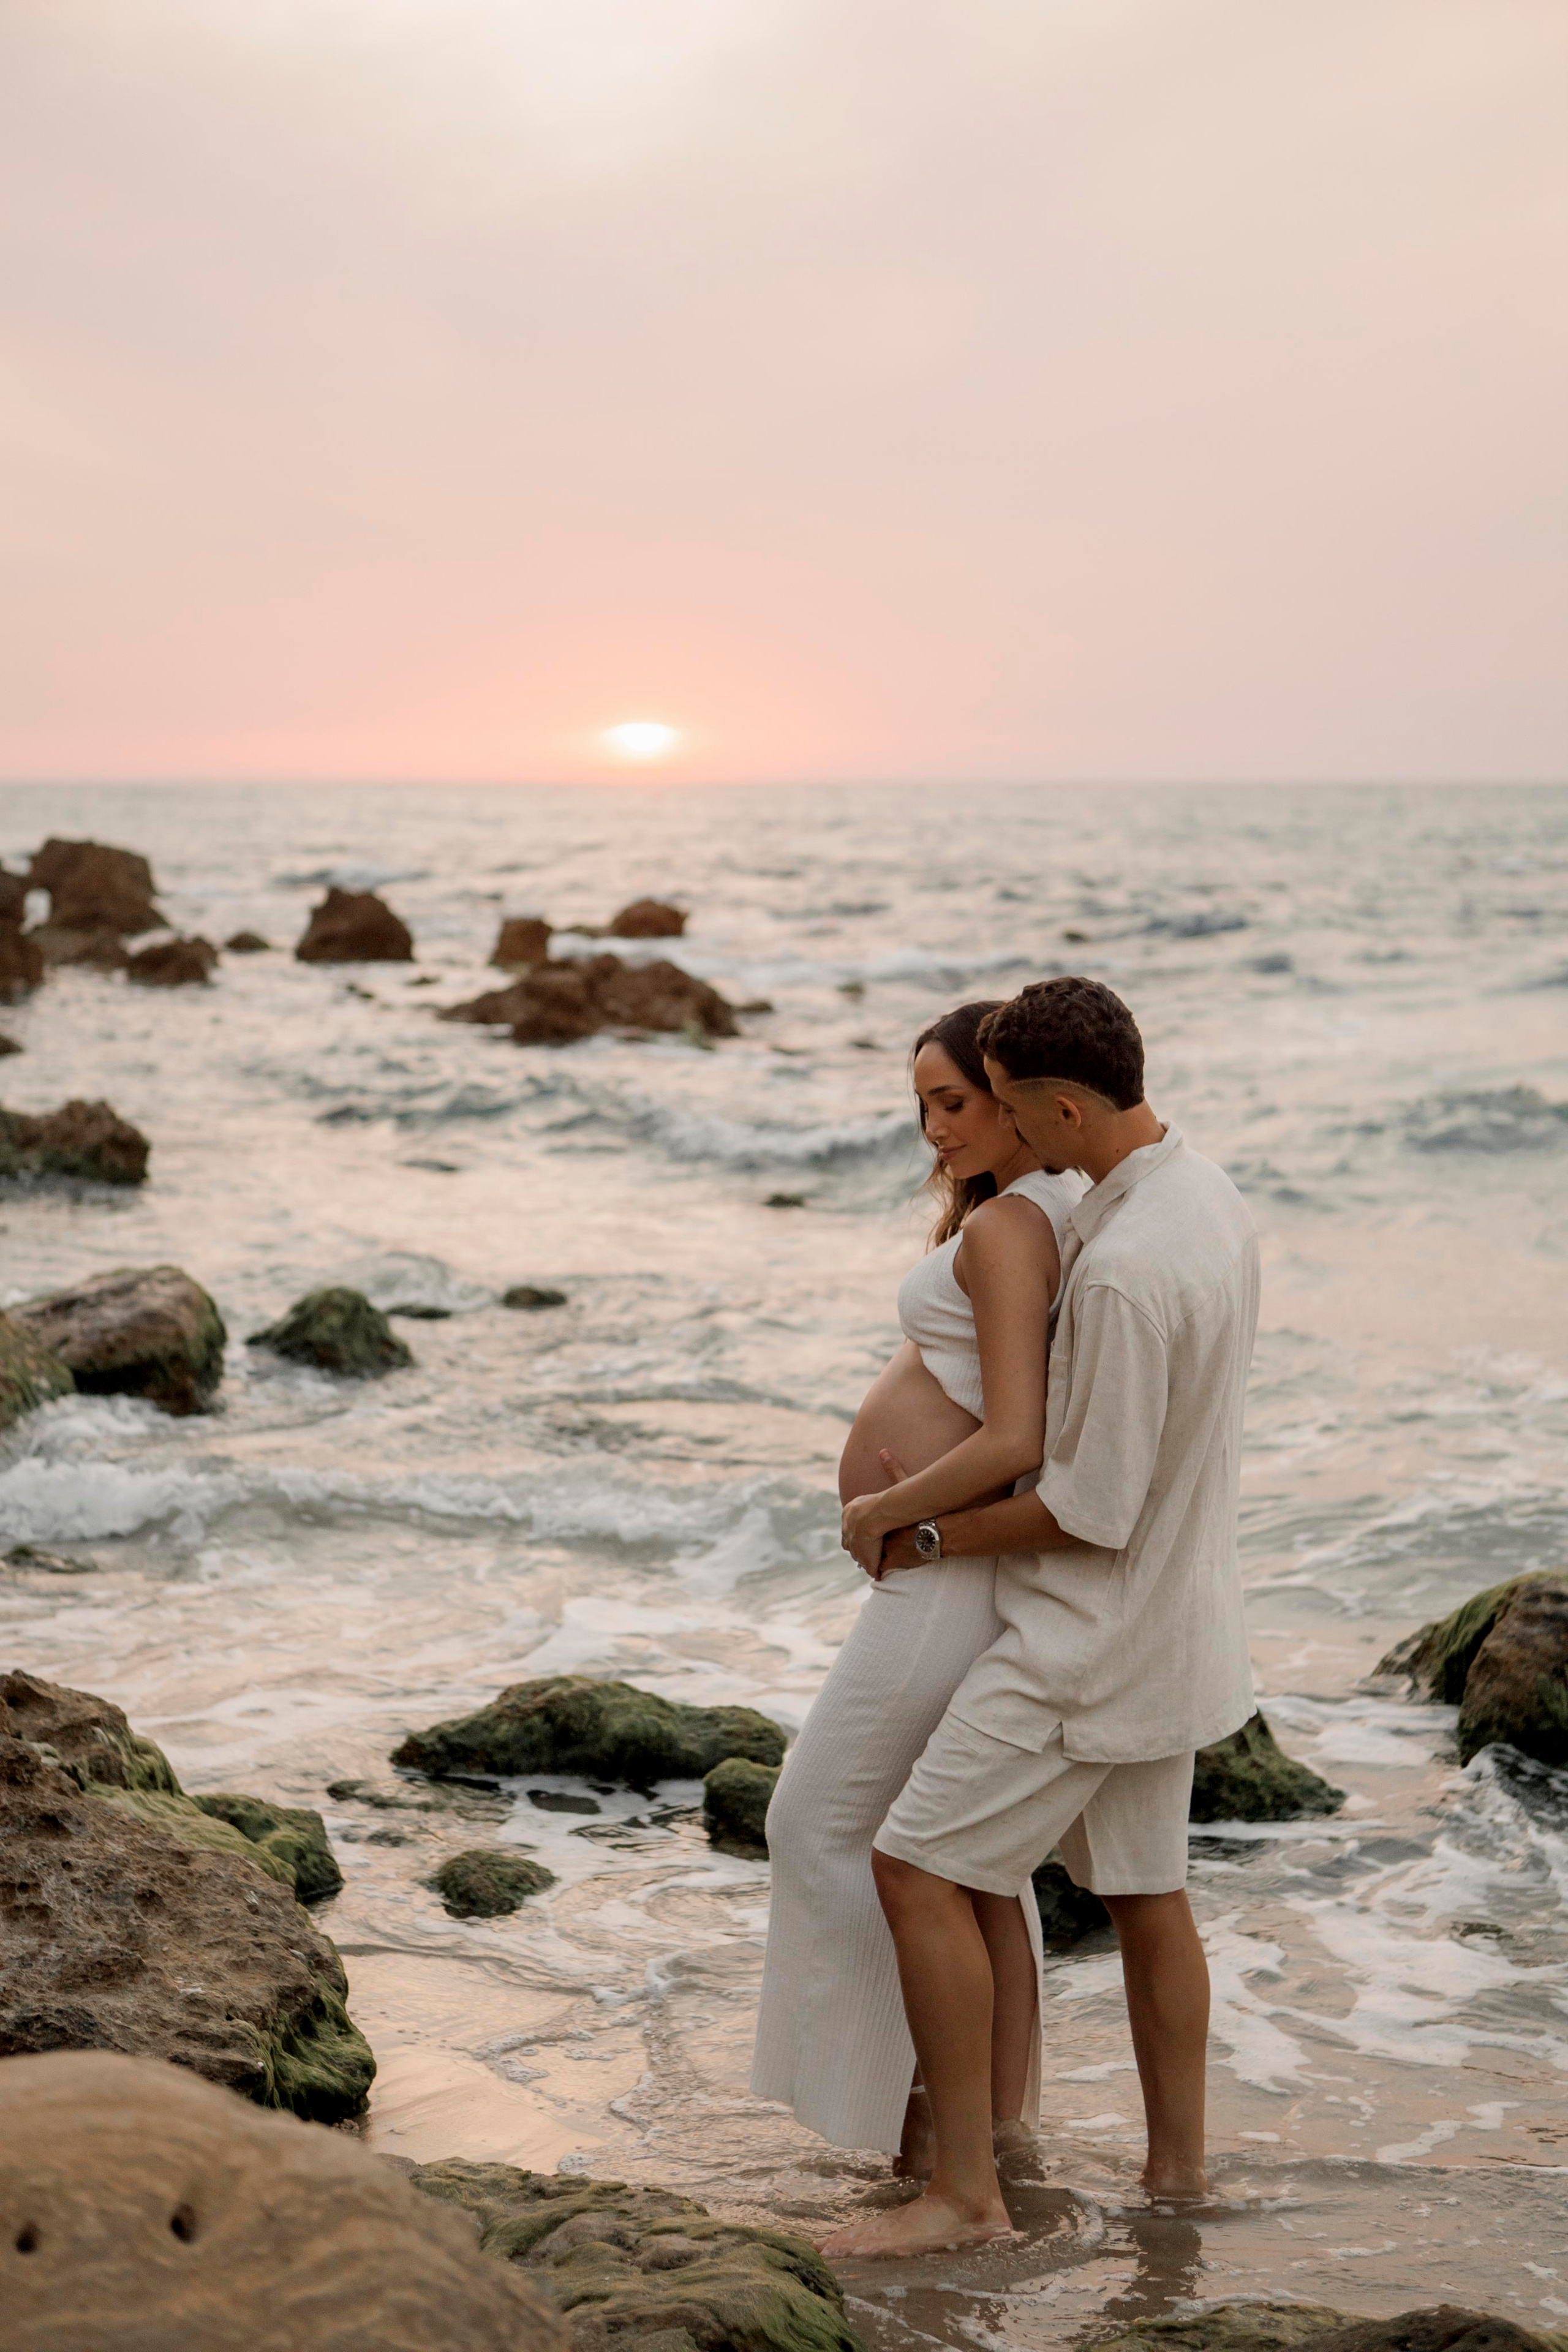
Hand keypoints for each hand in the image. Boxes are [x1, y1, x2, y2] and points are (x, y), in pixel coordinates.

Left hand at [841, 1449, 913, 1579]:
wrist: (891, 1512)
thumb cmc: (897, 1497)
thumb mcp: (895, 1481)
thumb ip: (891, 1468)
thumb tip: (884, 1450)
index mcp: (852, 1510)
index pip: (851, 1525)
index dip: (860, 1531)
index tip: (869, 1535)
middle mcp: (849, 1526)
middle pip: (850, 1541)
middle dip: (859, 1548)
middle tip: (869, 1554)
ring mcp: (854, 1542)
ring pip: (859, 1555)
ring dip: (867, 1559)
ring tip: (876, 1565)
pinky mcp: (864, 1555)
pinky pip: (868, 1565)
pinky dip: (874, 1568)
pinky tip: (881, 1571)